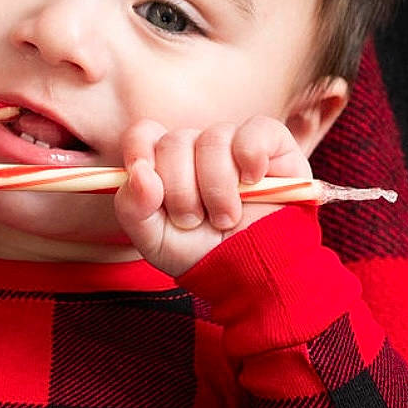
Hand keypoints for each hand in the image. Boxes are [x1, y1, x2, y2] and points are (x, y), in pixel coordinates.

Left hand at [113, 116, 311, 275]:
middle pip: (175, 142)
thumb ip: (133, 208)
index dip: (140, 150)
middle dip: (181, 191)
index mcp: (167, 165)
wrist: (254, 275)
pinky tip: (254, 182)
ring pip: (213, 140)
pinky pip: (255, 132)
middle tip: (196, 221)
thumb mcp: (155, 242)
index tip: (148, 183)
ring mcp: (235, 143)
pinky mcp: (274, 144)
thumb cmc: (205, 255)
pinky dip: (251, 157)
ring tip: (226, 218)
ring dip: (217, 188)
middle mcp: (199, 148)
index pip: (144, 134)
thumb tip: (139, 172)